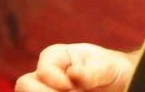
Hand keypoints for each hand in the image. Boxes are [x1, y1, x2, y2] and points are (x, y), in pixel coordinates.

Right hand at [15, 43, 135, 91]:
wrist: (120, 83)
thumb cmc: (112, 69)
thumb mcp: (107, 67)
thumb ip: (91, 71)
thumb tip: (73, 74)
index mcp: (56, 57)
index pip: (43, 69)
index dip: (53, 79)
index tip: (70, 87)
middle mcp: (46, 76)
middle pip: (24, 85)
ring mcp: (47, 91)